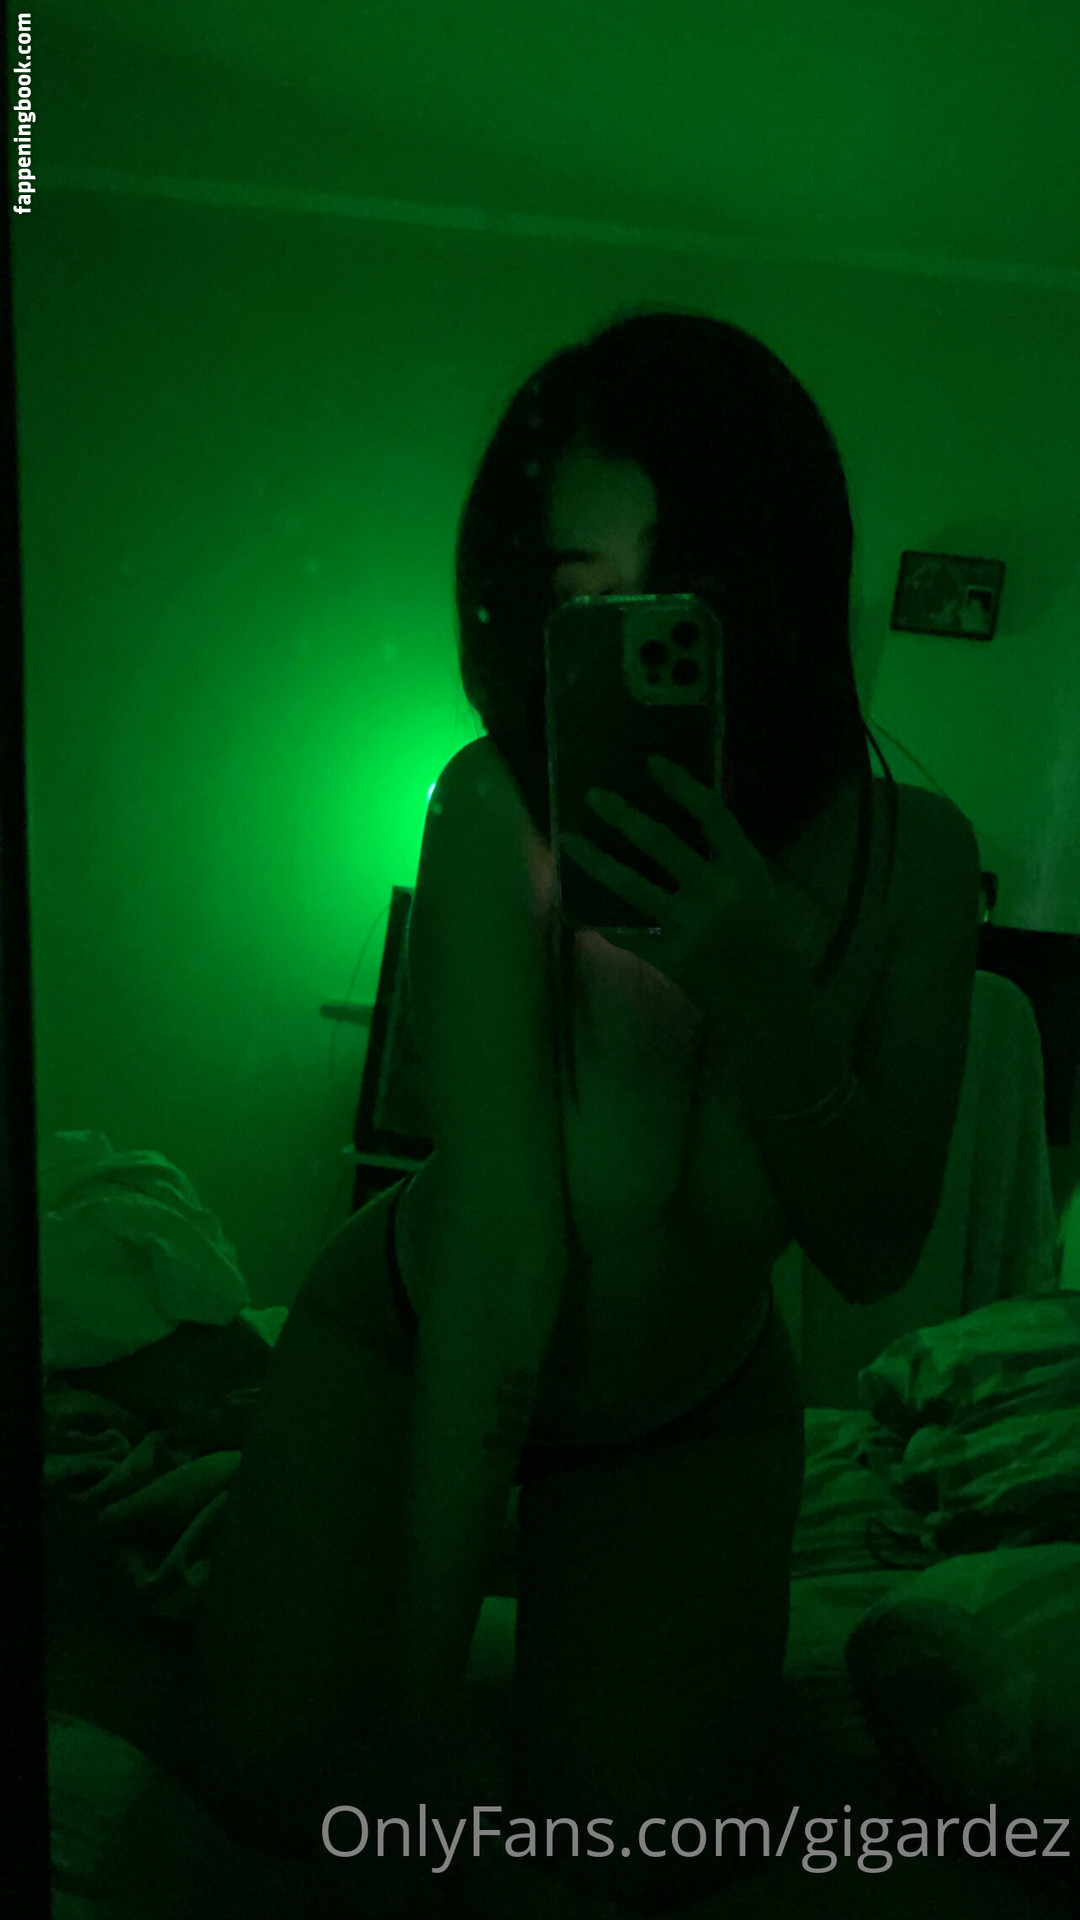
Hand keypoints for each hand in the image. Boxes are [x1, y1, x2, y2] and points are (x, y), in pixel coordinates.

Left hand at [558, 754, 791, 1021]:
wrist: (769, 999)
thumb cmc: (765, 936)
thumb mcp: (758, 888)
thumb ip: (725, 856)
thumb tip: (683, 814)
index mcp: (745, 869)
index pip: (712, 813)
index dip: (681, 784)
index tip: (652, 762)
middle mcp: (717, 893)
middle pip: (661, 842)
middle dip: (622, 814)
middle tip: (594, 795)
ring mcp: (690, 927)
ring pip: (631, 885)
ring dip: (595, 860)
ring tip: (569, 840)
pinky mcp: (669, 956)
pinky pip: (626, 929)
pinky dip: (602, 916)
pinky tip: (580, 902)